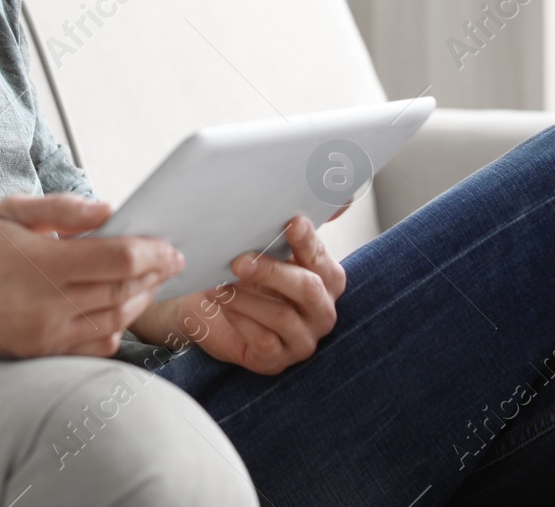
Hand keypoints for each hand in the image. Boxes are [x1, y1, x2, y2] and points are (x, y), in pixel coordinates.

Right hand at [0, 192, 185, 358]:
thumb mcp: (8, 210)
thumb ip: (63, 208)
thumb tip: (108, 210)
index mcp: (42, 261)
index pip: (120, 259)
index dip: (154, 252)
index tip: (171, 245)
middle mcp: (46, 304)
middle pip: (124, 292)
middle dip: (155, 275)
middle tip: (170, 260)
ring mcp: (42, 334)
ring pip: (113, 321)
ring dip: (138, 301)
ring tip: (148, 281)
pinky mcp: (35, 354)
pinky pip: (90, 346)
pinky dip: (112, 329)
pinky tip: (115, 310)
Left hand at [134, 214, 345, 375]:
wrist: (213, 312)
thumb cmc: (248, 276)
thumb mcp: (269, 248)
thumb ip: (296, 227)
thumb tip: (341, 192)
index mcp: (327, 279)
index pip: (322, 260)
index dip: (308, 242)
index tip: (292, 222)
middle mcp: (322, 311)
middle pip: (307, 289)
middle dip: (272, 272)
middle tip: (239, 259)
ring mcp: (302, 339)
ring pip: (281, 315)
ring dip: (246, 296)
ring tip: (219, 281)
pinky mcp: (276, 361)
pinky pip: (261, 340)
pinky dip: (238, 318)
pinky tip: (220, 303)